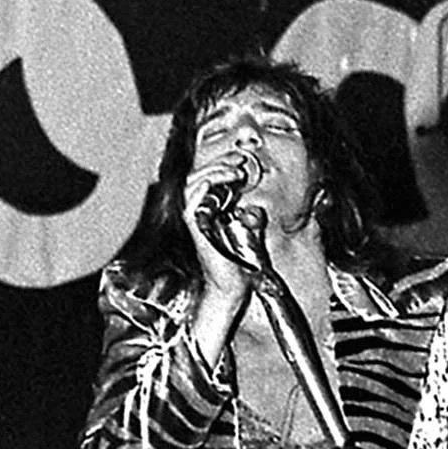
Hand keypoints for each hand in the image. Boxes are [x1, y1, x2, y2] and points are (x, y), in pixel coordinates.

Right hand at [185, 151, 259, 299]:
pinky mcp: (197, 232)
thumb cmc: (238, 267)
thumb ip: (249, 220)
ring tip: (233, 170)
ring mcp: (196, 223)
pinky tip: (212, 183)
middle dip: (219, 163)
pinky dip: (200, 191)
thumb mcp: (248, 236)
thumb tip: (256, 208)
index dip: (221, 165)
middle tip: (238, 159)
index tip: (240, 160)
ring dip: (213, 173)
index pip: (207, 179)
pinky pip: (191, 206)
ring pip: (193, 186)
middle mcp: (198, 215)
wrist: (232, 289)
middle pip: (198, 176)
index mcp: (207, 212)